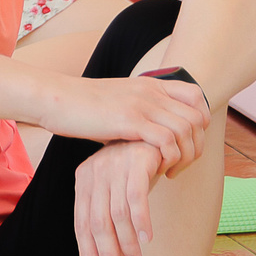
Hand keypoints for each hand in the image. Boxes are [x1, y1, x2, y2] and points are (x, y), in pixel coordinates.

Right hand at [40, 71, 208, 177]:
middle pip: (197, 117)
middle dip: (197, 146)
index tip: (186, 143)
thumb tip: (150, 134)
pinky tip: (158, 170)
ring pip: (186, 130)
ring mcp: (142, 104)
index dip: (200, 122)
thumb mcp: (119, 102)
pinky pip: (167, 140)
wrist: (56, 98)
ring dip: (185, 156)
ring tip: (171, 171)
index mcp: (150, 84)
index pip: (196, 97)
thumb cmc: (83, 108)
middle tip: (182, 164)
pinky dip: (170, 158)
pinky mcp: (130, 121)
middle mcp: (151, 91)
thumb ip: (139, 112)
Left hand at [74, 141, 166, 255]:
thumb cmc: (133, 166)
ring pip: (116, 215)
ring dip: (127, 244)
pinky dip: (141, 220)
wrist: (152, 130)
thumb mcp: (115, 189)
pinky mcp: (135, 161)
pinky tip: (147, 238)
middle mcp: (95, 173)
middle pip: (96, 223)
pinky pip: (136, 197)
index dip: (87, 252)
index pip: (81, 223)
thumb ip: (107, 215)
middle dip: (106, 255)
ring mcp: (114, 165)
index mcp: (83, 181)